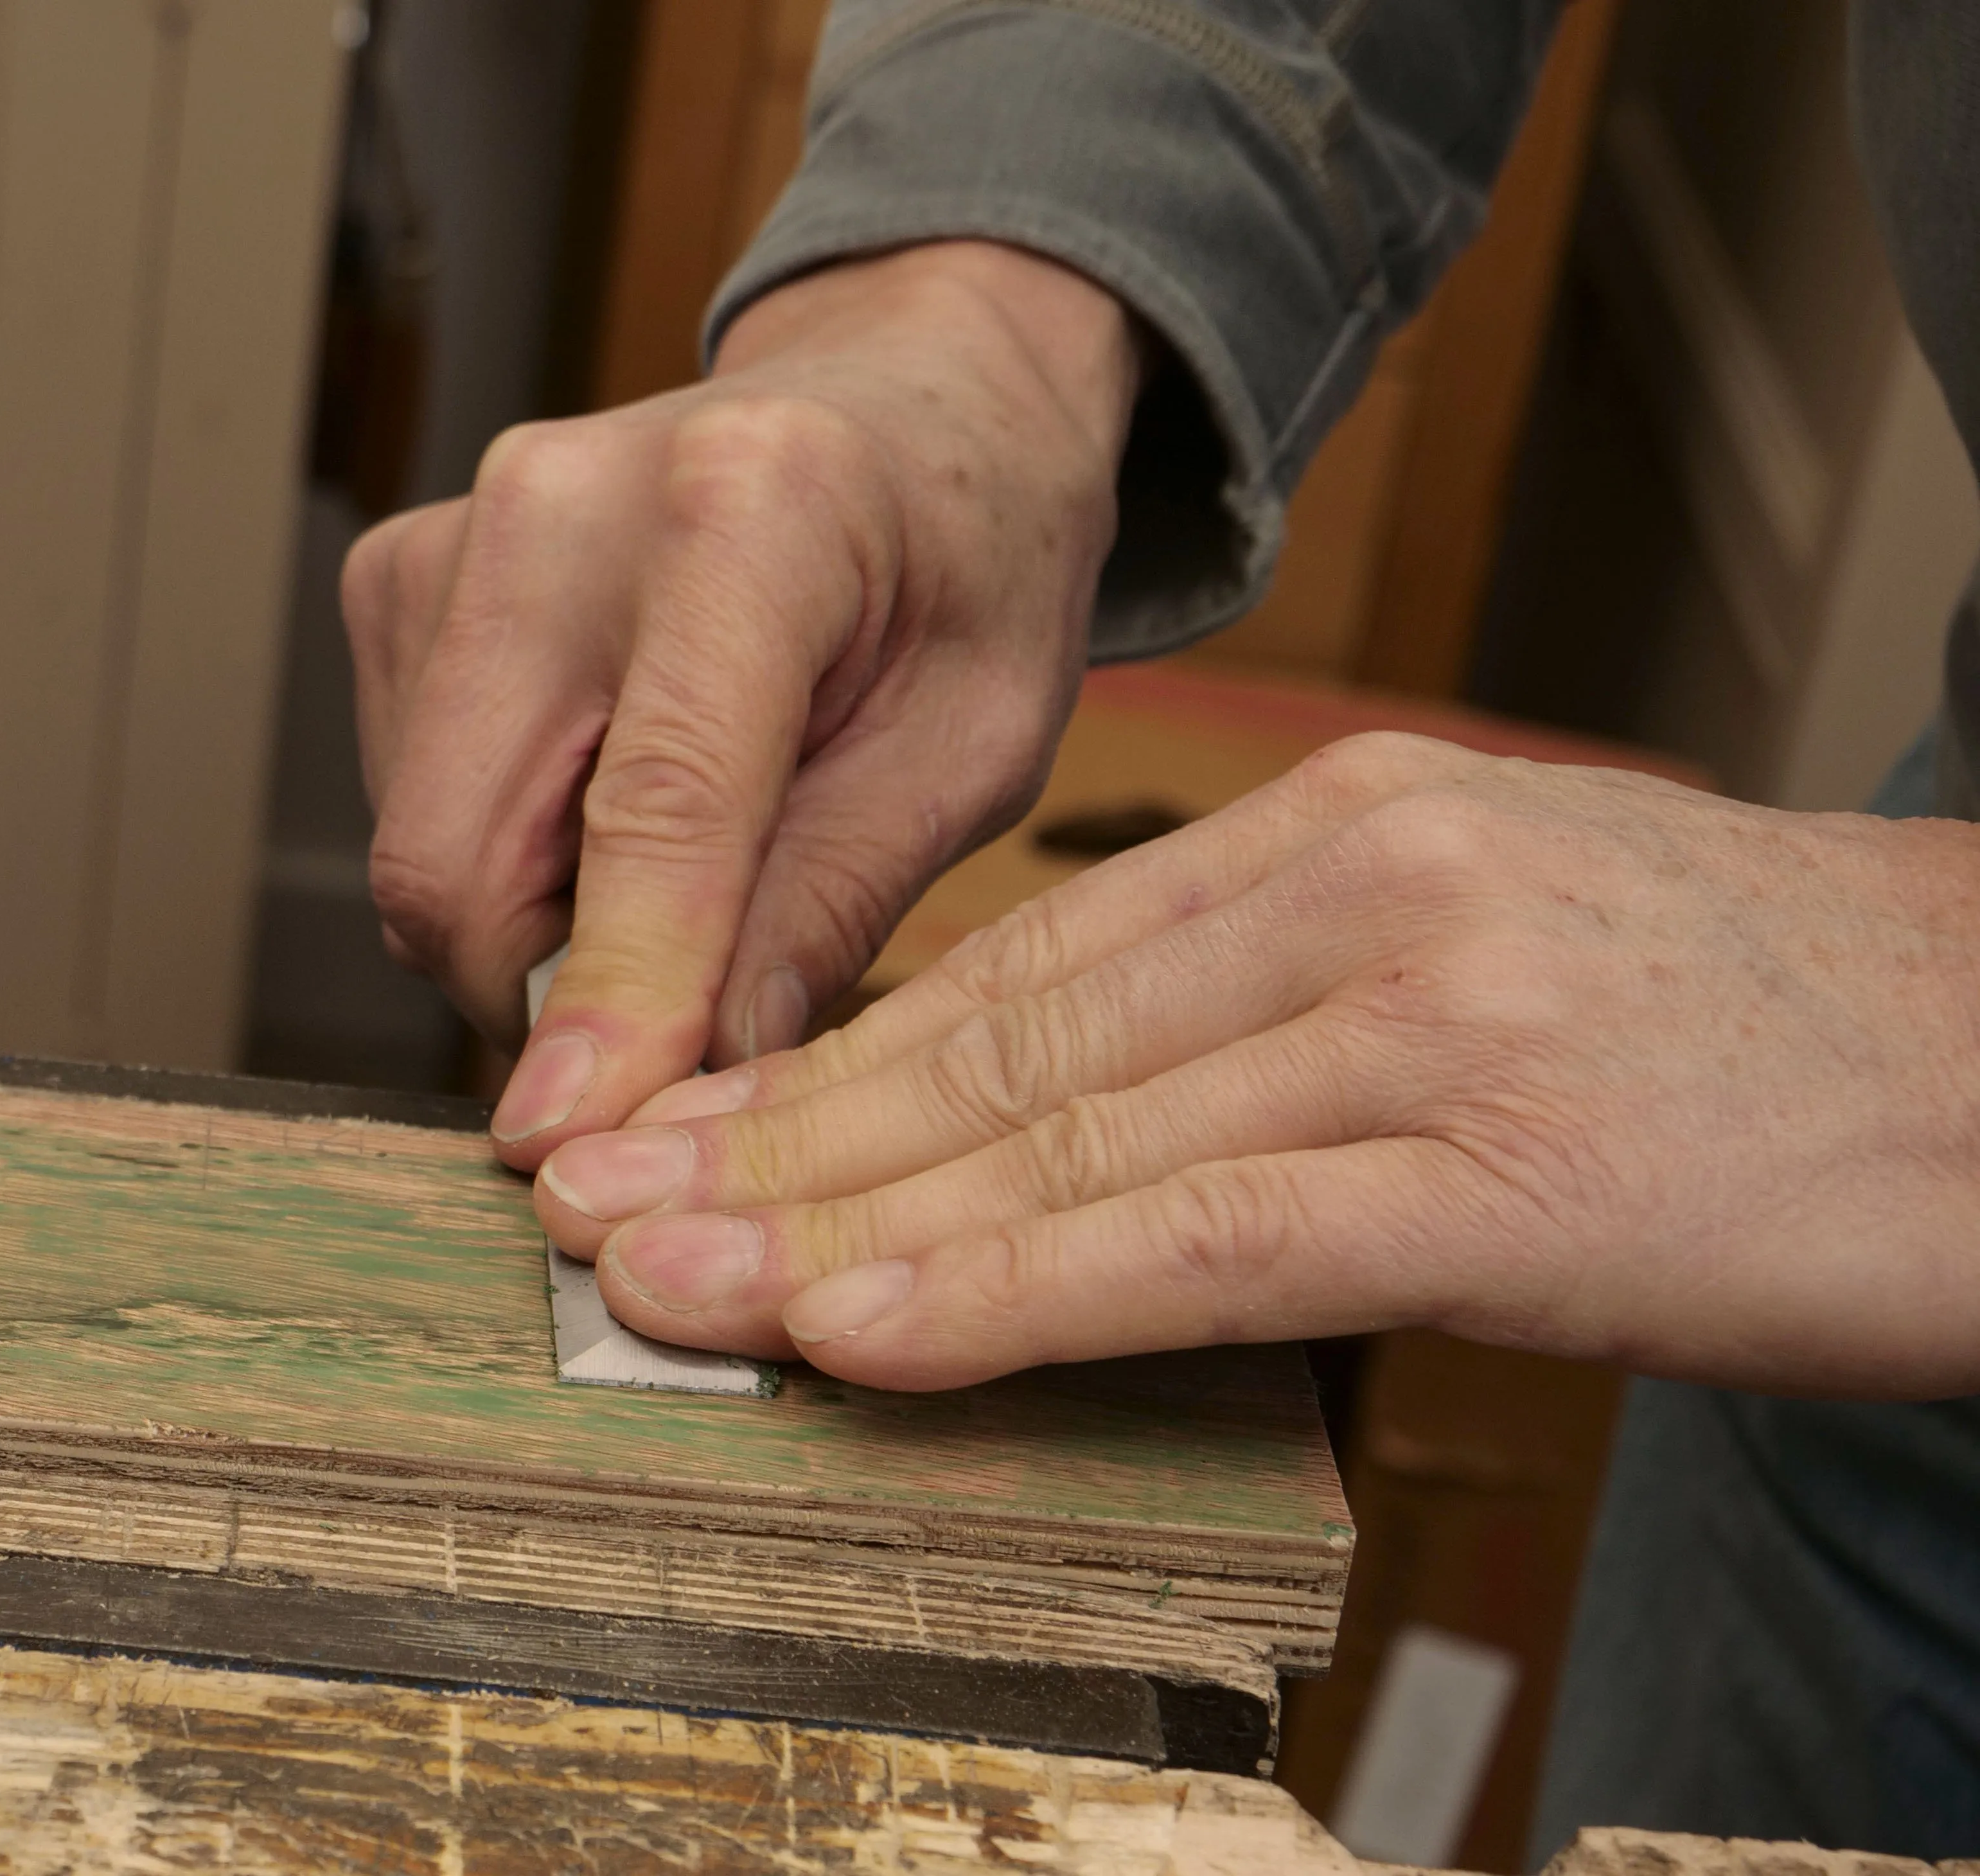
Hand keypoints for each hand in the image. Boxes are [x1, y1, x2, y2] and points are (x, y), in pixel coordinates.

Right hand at [344, 241, 1139, 1165]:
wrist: (904, 399)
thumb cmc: (963, 565)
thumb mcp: (976, 746)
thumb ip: (831, 904)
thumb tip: (697, 1082)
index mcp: (751, 507)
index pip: (649, 809)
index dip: (612, 995)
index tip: (577, 1137)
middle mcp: (559, 504)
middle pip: (459, 857)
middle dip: (545, 993)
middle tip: (685, 1017)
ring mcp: (453, 535)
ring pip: (423, 852)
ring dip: (532, 926)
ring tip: (683, 867)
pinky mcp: (396, 578)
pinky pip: (410, 804)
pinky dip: (502, 856)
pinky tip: (607, 798)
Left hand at [528, 734, 1979, 1398]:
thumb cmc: (1740, 1036)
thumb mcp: (1476, 961)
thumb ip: (1264, 1015)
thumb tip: (1047, 1122)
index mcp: (1336, 829)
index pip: (1011, 971)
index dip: (812, 1067)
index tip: (658, 1131)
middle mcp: (1356, 889)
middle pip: (995, 1043)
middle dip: (768, 1143)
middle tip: (580, 1207)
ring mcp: (1426, 1019)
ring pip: (1062, 1137)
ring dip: (835, 1226)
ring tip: (658, 1282)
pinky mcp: (1509, 1172)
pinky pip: (1200, 1240)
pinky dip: (1013, 1290)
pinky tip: (863, 1333)